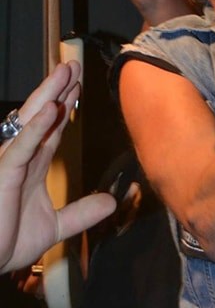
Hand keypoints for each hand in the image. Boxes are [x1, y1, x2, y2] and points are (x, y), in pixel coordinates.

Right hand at [0, 62, 115, 274]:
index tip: (79, 84)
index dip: (64, 106)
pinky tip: (49, 111)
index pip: (51, 129)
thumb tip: (111, 202)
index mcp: (33, 167)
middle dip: (57, 90)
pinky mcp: (3, 173)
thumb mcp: (55, 227)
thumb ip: (81, 213)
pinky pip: (20, 147)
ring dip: (47, 95)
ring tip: (64, 71)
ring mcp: (11, 163)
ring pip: (30, 122)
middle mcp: (22, 159)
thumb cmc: (7, 242)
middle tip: (73, 65)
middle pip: (41, 116)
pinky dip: (35, 128)